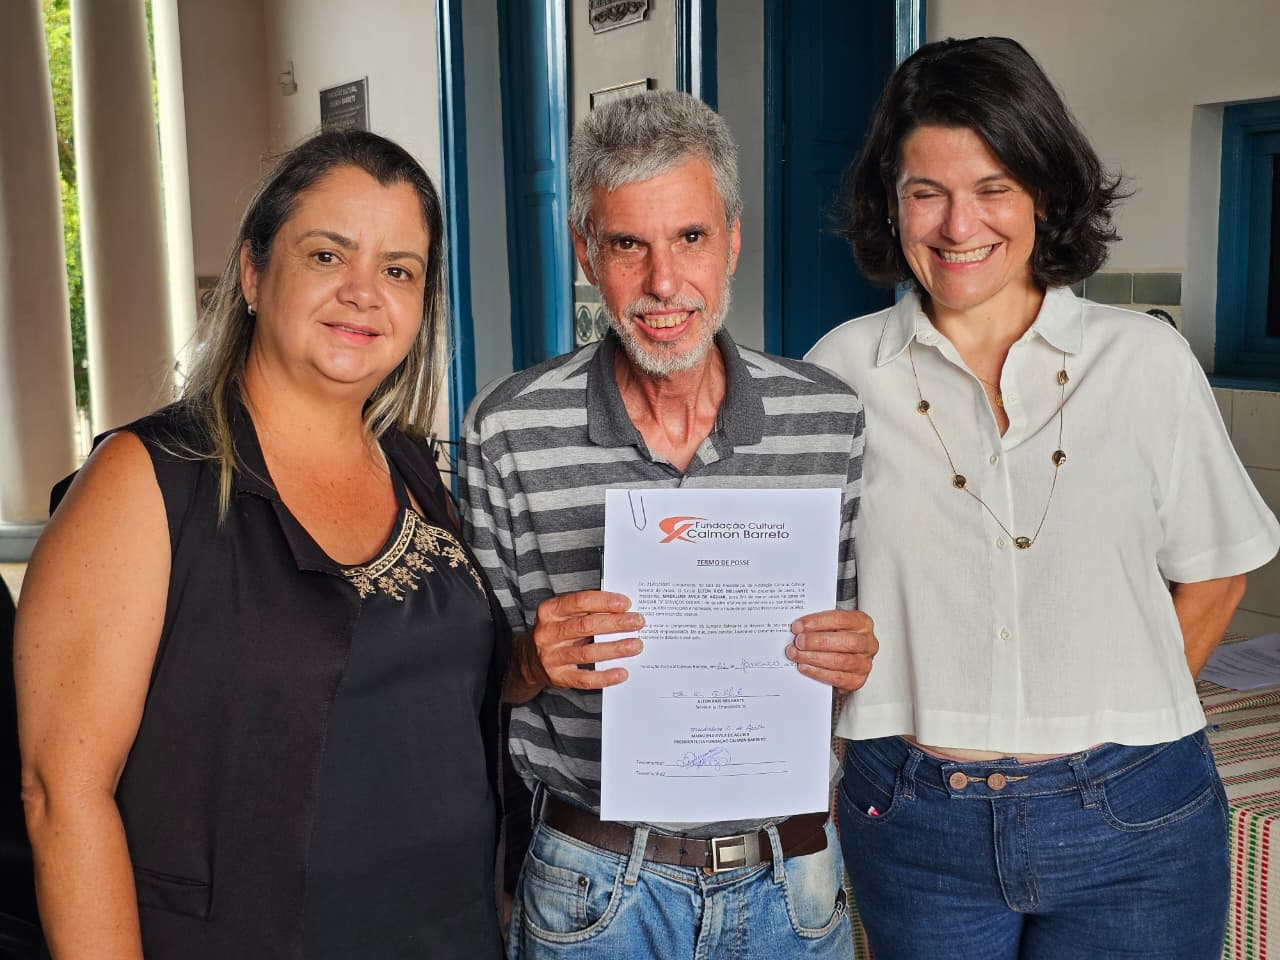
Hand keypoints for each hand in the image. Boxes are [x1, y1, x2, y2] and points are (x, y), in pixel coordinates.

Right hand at [524, 590, 644, 690]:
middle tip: (637, 623)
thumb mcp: (563, 615)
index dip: (604, 601)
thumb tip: (622, 610)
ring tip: (636, 645)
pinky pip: (584, 678)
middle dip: (615, 624)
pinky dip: (605, 676)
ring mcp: (551, 656)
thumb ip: (587, 610)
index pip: (579, 601)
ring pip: (587, 652)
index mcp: (550, 610)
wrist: (529, 660)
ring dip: (615, 649)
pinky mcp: (558, 677)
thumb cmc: (556, 632)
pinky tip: (621, 672)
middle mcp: (547, 633)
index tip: (625, 604)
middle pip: (585, 626)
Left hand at [786, 609, 877, 691]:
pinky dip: (817, 672)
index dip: (817, 622)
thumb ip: (819, 625)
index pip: (840, 619)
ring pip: (840, 660)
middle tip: (798, 642)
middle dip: (817, 641)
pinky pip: (837, 677)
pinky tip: (805, 667)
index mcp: (862, 623)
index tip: (798, 626)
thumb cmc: (837, 639)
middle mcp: (867, 643)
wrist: (845, 661)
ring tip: (797, 655)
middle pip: (845, 640)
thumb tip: (798, 628)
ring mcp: (864, 663)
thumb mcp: (831, 626)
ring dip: (814, 657)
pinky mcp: (857, 680)